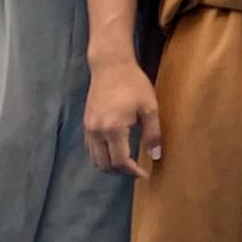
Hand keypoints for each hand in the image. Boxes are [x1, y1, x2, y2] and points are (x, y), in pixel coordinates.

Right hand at [85, 56, 163, 177]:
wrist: (110, 66)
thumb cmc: (133, 84)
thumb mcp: (149, 108)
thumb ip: (152, 133)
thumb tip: (155, 156)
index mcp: (114, 129)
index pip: (120, 161)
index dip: (132, 171)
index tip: (144, 175)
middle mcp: (97, 132)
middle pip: (104, 164)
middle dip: (120, 172)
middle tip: (136, 170)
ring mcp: (88, 128)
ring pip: (94, 158)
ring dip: (109, 165)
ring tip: (126, 164)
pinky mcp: (86, 123)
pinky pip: (90, 148)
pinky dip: (101, 155)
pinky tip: (114, 151)